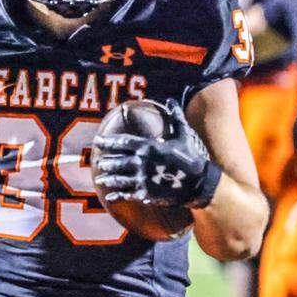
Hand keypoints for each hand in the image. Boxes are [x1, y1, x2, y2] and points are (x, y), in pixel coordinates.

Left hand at [93, 99, 219, 207]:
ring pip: (119, 178)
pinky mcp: (146, 194)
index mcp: (148, 147)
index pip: (122, 142)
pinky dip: (117, 195)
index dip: (108, 141)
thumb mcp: (183, 135)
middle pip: (117, 161)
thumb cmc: (190, 157)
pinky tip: (110, 196)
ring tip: (101, 179)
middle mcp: (142, 162)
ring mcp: (142, 179)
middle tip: (98, 162)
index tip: (97, 141)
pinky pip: (127, 194)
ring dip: (108, 178)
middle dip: (106, 162)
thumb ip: (175, 117)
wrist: (199, 183)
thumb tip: (171, 100)